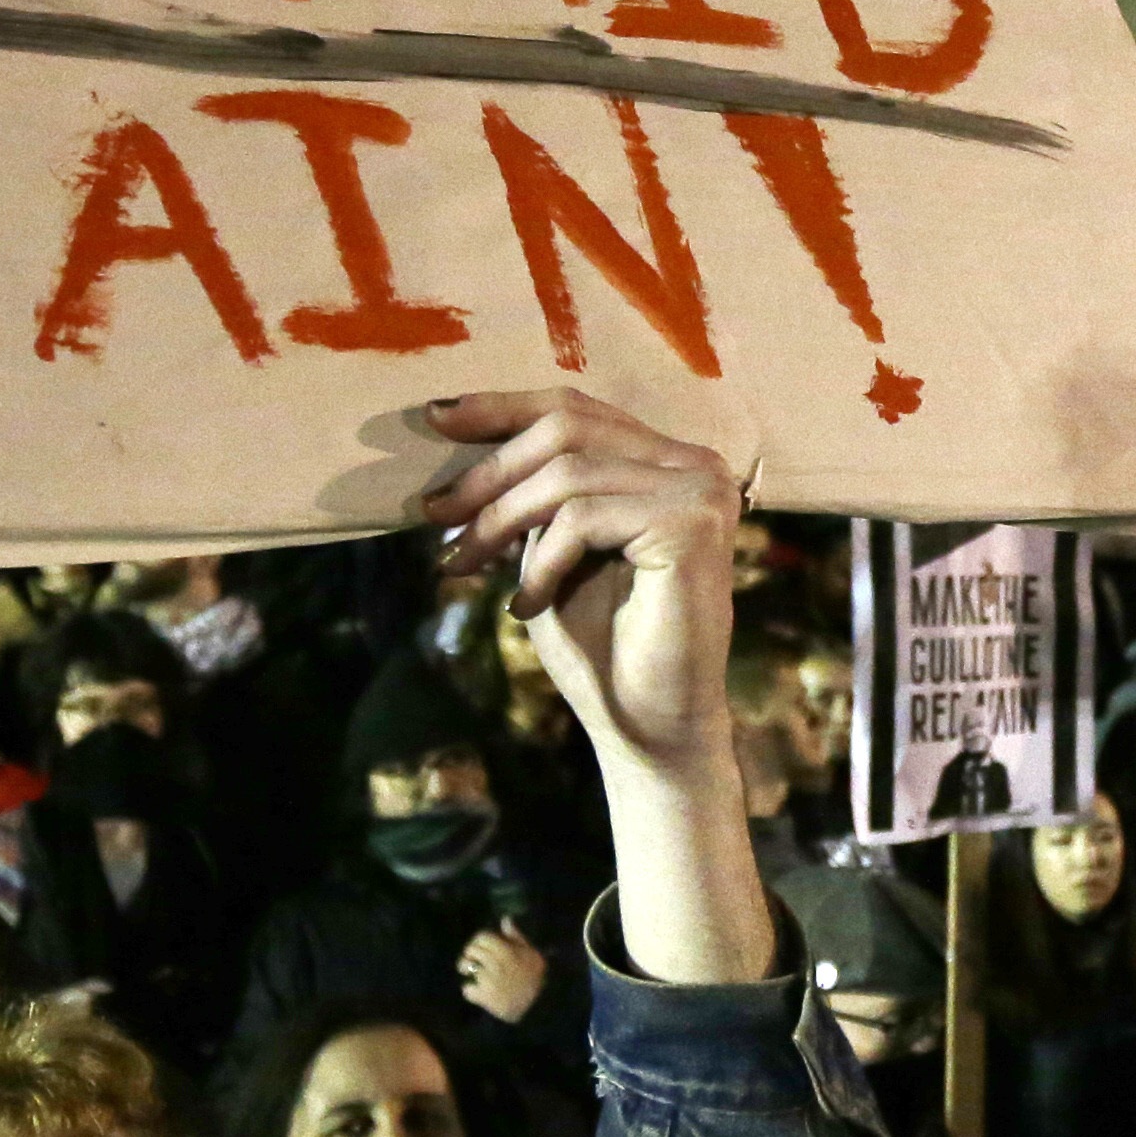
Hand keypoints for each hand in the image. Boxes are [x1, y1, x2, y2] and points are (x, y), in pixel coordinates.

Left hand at [424, 390, 741, 768]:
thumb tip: (452, 431)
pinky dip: (540, 561)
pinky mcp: (693, 523)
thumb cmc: (602, 646)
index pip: (577, 410)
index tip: (435, 420)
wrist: (649, 729)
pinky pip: (583, 517)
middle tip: (435, 514)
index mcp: (665, 462)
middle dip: (489, 471)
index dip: (502, 407)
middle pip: (568, 428)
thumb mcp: (550, 550)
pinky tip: (525, 606)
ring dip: (500, 519)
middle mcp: (693, 465)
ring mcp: (701, 489)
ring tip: (464, 564)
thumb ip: (530, 494)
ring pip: (567, 472)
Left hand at [458, 918, 548, 1023]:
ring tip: (473, 975)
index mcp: (506, 951)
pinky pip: (467, 989)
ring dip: (467, 971)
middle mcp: (495, 963)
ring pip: (466, 967)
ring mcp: (488, 980)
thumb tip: (505, 919)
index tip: (480, 948)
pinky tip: (477, 992)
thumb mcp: (531, 954)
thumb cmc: (534, 979)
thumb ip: (516, 937)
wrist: (537, 1008)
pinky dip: (470, 991)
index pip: (482, 936)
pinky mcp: (484, 997)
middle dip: (470, 955)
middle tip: (473, 962)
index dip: (478, 941)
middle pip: (471, 950)